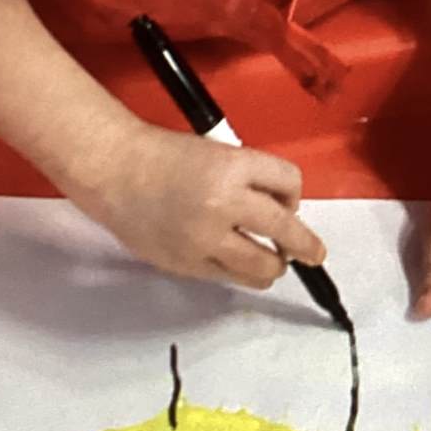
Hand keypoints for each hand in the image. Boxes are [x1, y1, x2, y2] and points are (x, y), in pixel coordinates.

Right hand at [68, 121, 325, 290]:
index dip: (294, 193)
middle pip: (286, 231)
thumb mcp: (217, 152)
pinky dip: (239, 272)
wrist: (115, 171)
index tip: (290, 202)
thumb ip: (249, 179)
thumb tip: (279, 211)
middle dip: (306, 245)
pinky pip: (229, 278)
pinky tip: (235, 262)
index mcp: (233, 166)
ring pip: (263, 266)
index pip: (290, 181)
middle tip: (314, 253)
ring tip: (271, 261)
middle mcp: (225, 203)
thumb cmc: (165, 155)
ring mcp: (206, 239)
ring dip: (273, 264)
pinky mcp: (188, 264)